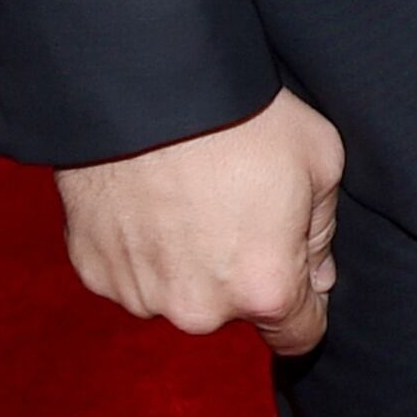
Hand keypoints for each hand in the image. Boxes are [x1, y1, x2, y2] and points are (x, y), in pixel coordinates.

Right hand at [57, 93, 345, 356]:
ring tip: (187, 195)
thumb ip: (323, 230)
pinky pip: (130, 271)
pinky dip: (140, 246)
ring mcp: (139, 293)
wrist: (140, 82)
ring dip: (186, 260)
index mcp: (264, 289)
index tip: (295, 271)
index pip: (298, 334)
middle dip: (240, 271)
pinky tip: (146, 199)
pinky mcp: (93, 270)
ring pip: (178, 291)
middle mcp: (199, 309)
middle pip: (232, 310)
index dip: (306, 304)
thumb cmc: (240, 114)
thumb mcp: (319, 157)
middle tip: (233, 205)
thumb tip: (315, 273)